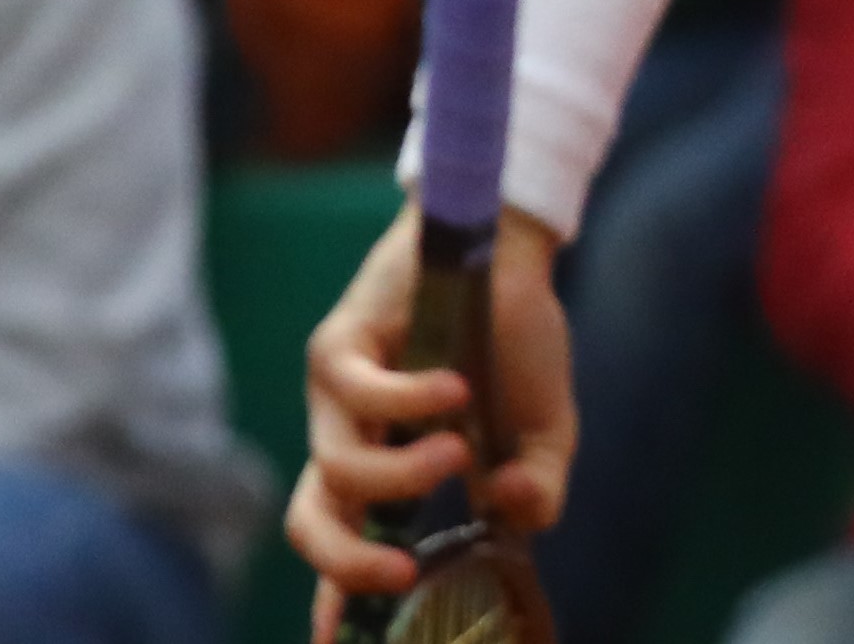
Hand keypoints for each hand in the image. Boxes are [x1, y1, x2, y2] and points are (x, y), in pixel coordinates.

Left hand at [290, 212, 573, 635]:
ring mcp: (336, 396)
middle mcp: (351, 437)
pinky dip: (410, 402)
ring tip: (460, 448)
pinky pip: (357, 397)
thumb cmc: (518, 339)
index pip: (345, 542)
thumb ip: (536, 488)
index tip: (334, 642)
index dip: (334, 598)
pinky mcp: (337, 345)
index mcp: (388, 466)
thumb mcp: (544, 430)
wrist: (510, 249)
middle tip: (404, 572)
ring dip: (404, 476)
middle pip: (309, 523)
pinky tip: (455, 389)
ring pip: (336, 471)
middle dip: (347, 564)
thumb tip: (512, 513)